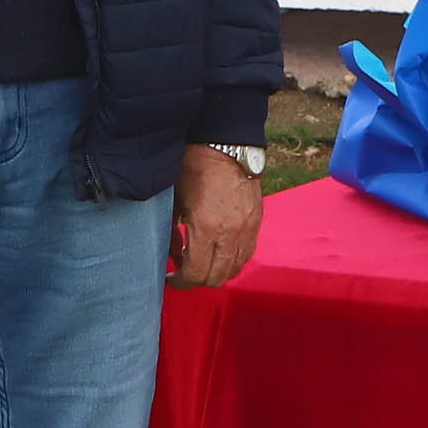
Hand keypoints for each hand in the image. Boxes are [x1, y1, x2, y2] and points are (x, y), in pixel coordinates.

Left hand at [172, 147, 262, 287]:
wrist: (226, 145)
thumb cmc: (195, 168)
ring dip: (216, 271)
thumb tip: (172, 254)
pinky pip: (246, 255)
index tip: (172, 277)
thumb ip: (171, 233)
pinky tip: (219, 249)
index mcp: (206, 228)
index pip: (195, 273)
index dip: (181, 281)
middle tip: (184, 269)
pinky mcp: (256, 224)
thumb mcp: (175, 202)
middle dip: (197, 279)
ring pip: (233, 269)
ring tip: (202, 258)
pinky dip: (232, 259)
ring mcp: (247, 230)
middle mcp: (230, 235)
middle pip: (215, 278)